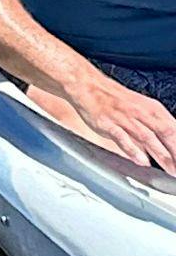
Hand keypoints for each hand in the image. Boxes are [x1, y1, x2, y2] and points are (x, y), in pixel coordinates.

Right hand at [58, 71, 175, 172]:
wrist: (87, 85)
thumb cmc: (114, 99)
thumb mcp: (142, 108)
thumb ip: (155, 126)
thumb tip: (168, 145)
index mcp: (153, 109)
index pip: (175, 128)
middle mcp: (141, 112)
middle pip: (166, 133)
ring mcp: (124, 118)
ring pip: (148, 137)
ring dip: (162, 155)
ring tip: (170, 170)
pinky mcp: (108, 124)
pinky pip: (123, 138)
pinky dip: (134, 151)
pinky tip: (142, 162)